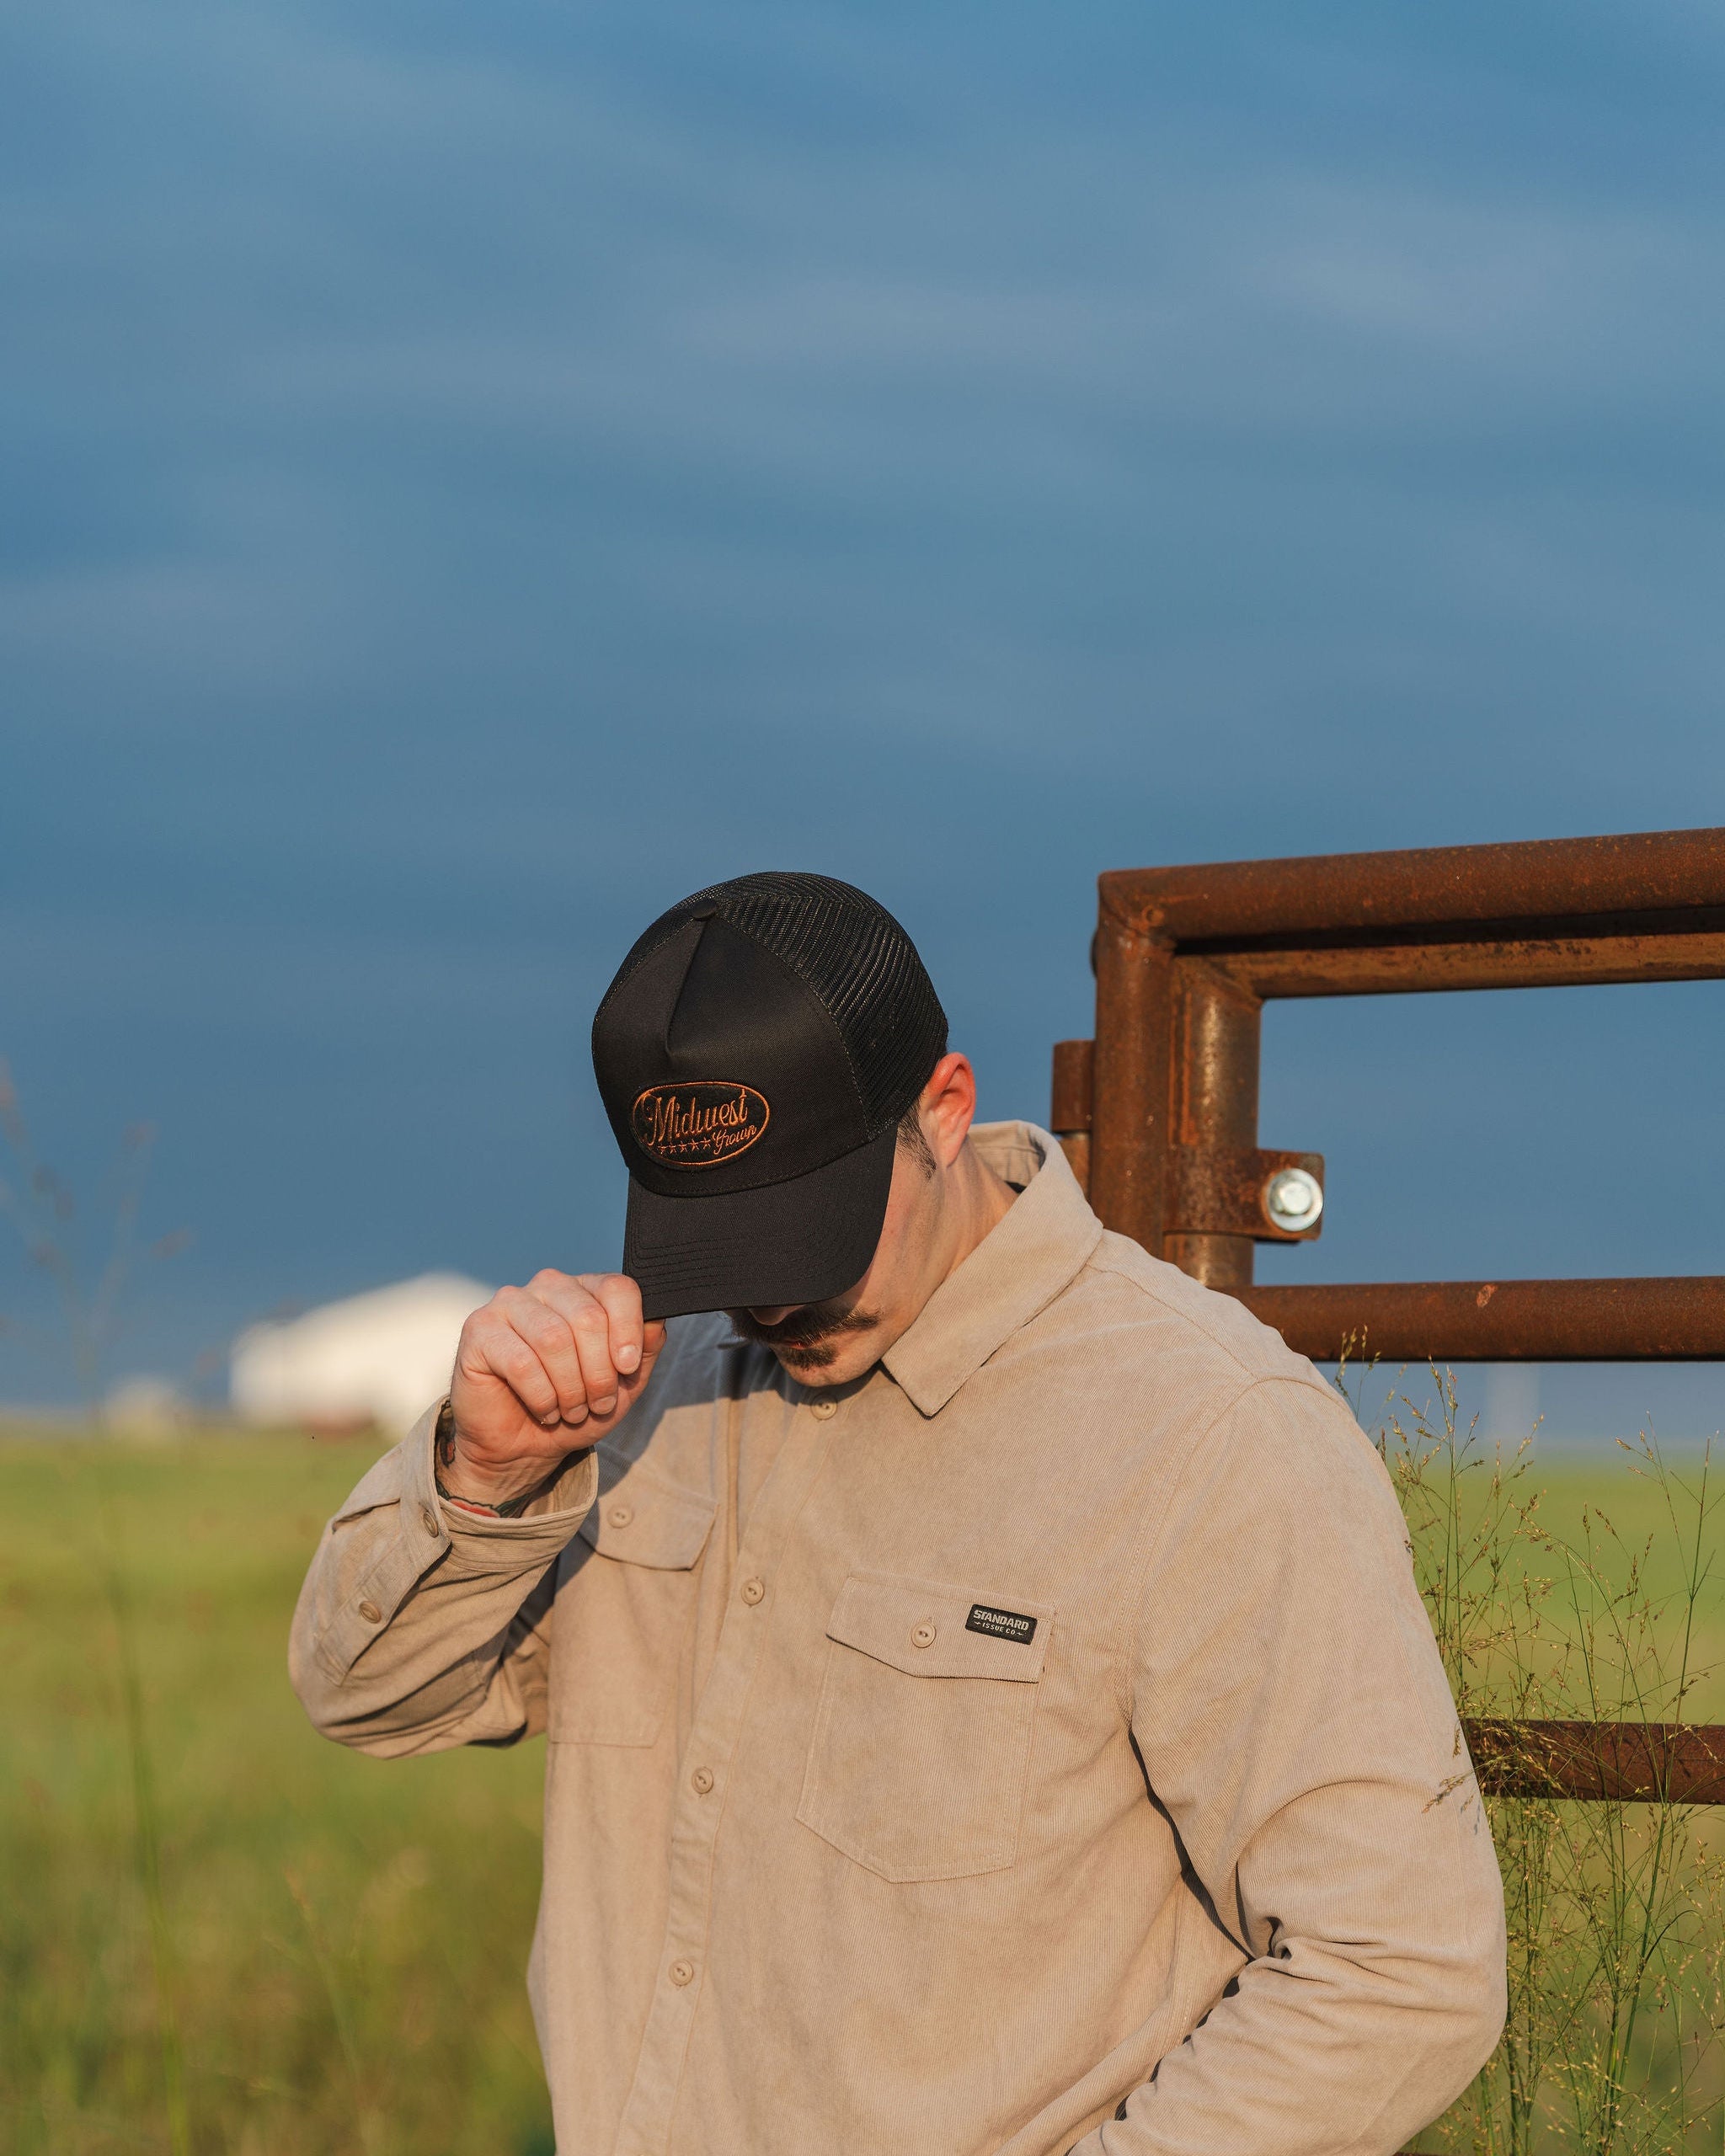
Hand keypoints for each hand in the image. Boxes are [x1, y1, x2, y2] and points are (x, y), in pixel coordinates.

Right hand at [443, 1271, 665, 1505]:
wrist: (523, 1445)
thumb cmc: (575, 1407)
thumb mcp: (623, 1384)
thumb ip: (644, 1349)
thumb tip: (656, 1321)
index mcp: (585, 1290)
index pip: (617, 1288)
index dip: (629, 1331)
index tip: (627, 1369)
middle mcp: (547, 1286)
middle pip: (588, 1317)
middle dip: (599, 1373)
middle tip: (596, 1404)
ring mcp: (509, 1303)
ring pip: (554, 1339)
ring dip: (570, 1388)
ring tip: (571, 1410)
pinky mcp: (479, 1330)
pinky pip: (521, 1362)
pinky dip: (541, 1397)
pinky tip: (544, 1410)